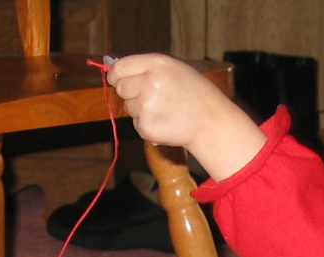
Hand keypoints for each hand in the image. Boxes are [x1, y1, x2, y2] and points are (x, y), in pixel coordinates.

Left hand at [107, 54, 267, 181]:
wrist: (210, 121)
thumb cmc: (194, 93)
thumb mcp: (174, 68)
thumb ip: (146, 67)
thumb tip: (113, 67)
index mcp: (156, 64)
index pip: (121, 67)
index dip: (116, 75)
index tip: (116, 79)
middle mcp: (149, 82)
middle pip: (122, 88)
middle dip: (130, 93)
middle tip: (151, 98)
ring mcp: (147, 106)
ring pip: (129, 108)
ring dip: (140, 110)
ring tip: (164, 110)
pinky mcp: (147, 126)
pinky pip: (136, 125)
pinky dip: (147, 125)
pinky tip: (165, 121)